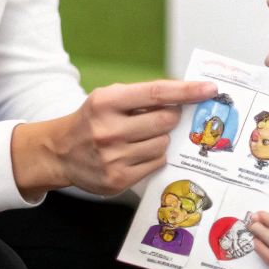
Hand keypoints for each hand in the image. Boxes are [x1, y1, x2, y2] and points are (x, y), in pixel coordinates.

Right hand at [11, 80, 215, 197]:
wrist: (59, 152)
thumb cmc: (92, 120)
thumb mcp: (108, 99)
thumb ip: (143, 96)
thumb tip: (186, 97)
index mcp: (106, 102)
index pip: (156, 93)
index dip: (187, 90)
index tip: (209, 89)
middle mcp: (108, 130)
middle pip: (165, 121)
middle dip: (171, 118)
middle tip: (163, 117)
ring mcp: (113, 157)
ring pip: (163, 144)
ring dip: (160, 139)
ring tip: (139, 138)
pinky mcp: (118, 179)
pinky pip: (156, 164)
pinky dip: (153, 157)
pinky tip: (135, 153)